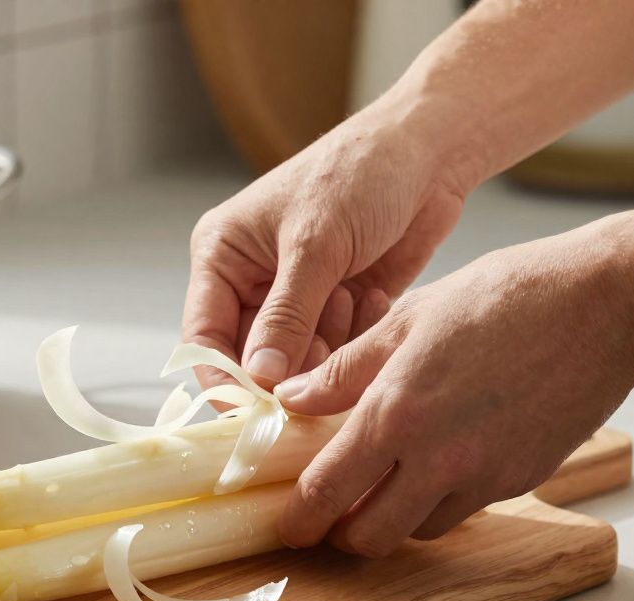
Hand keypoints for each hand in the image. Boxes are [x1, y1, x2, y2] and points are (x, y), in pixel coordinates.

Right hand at [183, 99, 474, 389]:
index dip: (223, 380)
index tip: (252, 416)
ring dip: (327, 348)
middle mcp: (251, 280)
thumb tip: (258, 379)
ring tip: (352, 296)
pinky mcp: (337, 308)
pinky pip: (336, 352)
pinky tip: (372, 295)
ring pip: (296, 361)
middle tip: (322, 363)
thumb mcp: (316, 244)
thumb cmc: (360, 173)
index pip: (203, 335)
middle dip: (286, 367)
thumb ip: (286, 317)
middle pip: (251, 358)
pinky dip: (355, 338)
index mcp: (223, 256)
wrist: (430, 151)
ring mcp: (296, 297)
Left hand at [273, 224, 633, 556]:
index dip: (301, 519)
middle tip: (331, 516)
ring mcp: (486, 475)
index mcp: (396, 414)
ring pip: (419, 528)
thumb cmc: (503, 297)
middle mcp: (438, 458)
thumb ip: (343, 370)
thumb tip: (292, 398)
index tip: (289, 526)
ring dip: (393, 518)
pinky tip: (437, 462)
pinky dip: (440, 500)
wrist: (601, 305)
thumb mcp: (405, 320)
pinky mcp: (522, 479)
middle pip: (371, 536)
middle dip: (343, 535)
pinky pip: (465, 508)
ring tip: (383, 483)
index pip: (328, 492)